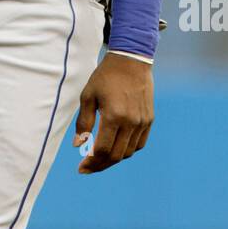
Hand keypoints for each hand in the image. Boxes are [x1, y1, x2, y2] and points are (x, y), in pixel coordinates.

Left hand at [74, 52, 153, 174]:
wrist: (131, 60)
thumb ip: (84, 122)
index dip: (91, 162)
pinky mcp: (149, 119)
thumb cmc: (106, 76)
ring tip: (100, 159)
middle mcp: (131, 122)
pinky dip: (127, 150)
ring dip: (114, 159)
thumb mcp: (88, 96)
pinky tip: (116, 149)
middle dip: (100, 165)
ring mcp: (142, 122)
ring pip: (129, 152)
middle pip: (116, 155)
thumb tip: (78, 146)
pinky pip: (139, 143)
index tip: (81, 168)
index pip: (103, 150)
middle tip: (88, 168)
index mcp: (114, 116)